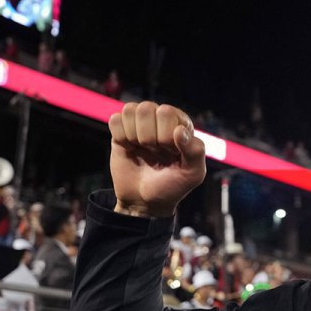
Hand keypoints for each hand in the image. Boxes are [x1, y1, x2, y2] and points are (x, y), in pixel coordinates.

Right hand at [109, 102, 205, 217]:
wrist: (145, 202)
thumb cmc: (172, 186)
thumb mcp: (193, 174)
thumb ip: (195, 151)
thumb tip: (179, 130)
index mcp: (181, 123)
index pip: (167, 112)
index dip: (165, 136)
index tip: (170, 153)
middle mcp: (161, 119)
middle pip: (146, 108)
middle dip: (149, 136)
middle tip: (155, 152)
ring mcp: (140, 123)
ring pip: (130, 110)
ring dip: (134, 136)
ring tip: (143, 149)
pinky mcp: (121, 131)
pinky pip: (115, 119)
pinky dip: (120, 137)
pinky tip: (129, 148)